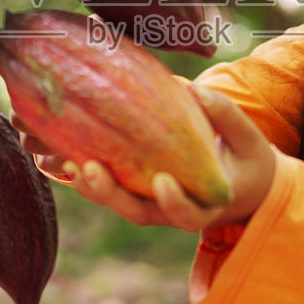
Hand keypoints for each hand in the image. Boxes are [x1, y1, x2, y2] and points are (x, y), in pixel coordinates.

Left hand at [18, 86, 276, 232]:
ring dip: (89, 184)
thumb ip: (225, 116)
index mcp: (205, 206)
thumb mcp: (248, 141)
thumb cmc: (247, 161)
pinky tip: (55, 152)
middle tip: (89, 169)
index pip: (186, 214)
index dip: (173, 202)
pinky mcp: (134, 191)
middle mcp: (170, 211)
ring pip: (115, 201)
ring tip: (66, 159)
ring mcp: (149, 204)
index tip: (162, 181)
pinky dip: (81, 173)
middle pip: (136, 212)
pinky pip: (106, 186)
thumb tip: (192, 89)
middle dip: (110, 195)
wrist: (240, 186)